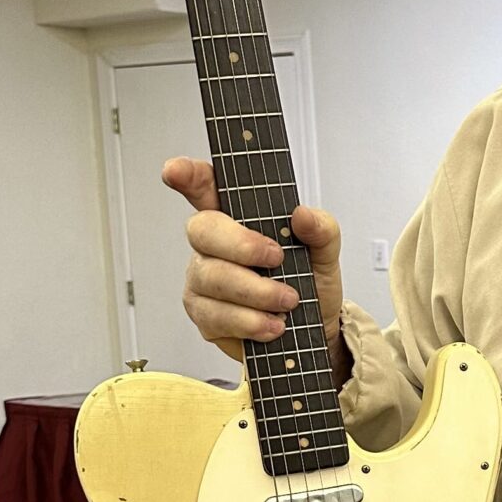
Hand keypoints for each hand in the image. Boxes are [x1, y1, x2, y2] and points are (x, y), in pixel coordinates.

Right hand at [163, 158, 346, 370]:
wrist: (316, 330)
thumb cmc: (311, 283)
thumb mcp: (325, 253)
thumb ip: (321, 229)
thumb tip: (303, 215)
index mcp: (237, 216)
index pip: (205, 187)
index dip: (188, 175)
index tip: (177, 171)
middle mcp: (212, 245)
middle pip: (203, 230)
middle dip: (241, 245)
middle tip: (277, 259)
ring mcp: (203, 280)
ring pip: (211, 277)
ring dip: (255, 292)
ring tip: (287, 301)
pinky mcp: (205, 317)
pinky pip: (216, 316)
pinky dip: (250, 321)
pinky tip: (271, 324)